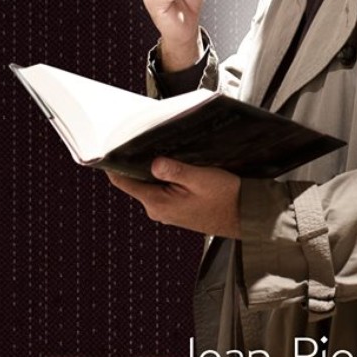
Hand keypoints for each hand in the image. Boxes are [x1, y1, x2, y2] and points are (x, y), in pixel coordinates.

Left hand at [107, 158, 241, 237]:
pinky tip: (178, 167)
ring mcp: (167, 211)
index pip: (124, 182)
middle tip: (145, 142)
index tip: (110, 148)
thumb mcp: (200, 178)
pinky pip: (163, 189)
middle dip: (139, 162)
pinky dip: (166, 177)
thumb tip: (153, 162)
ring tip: (166, 153)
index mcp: (158, 204)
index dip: (114, 164)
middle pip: (137, 181)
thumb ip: (174, 170)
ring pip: (151, 184)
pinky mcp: (176, 209)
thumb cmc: (227, 199)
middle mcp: (158, 210)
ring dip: (155, 169)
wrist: (245, 215)